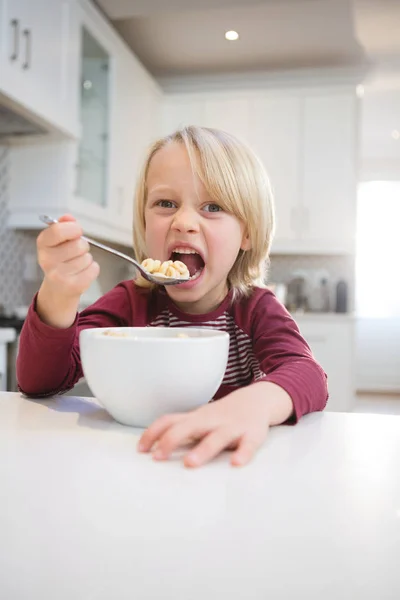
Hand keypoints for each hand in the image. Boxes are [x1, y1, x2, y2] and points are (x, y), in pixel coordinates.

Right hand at [36, 214, 99, 327]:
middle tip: (75, 253)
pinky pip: (94, 268)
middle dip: (82, 246)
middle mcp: (47, 261)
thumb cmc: (60, 260)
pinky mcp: (73, 286)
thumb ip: (64, 226)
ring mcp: (59, 275)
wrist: (57, 289)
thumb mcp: (57, 241)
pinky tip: (81, 273)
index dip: (73, 229)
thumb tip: (68, 217)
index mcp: (42, 245)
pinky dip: (92, 269)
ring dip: (86, 259)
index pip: (58, 230)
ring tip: (76, 265)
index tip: (77, 231)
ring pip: (87, 257)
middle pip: (79, 244)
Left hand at [138, 382, 292, 467]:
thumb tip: (152, 445)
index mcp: (196, 418)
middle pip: (188, 427)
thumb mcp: (199, 419)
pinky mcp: (252, 434)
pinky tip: (236, 463)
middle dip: (172, 441)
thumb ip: (180, 429)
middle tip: (157, 458)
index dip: (153, 433)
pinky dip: (243, 453)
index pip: (169, 421)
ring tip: (189, 464)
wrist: (258, 399)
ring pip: (216, 437)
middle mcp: (211, 421)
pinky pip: (248, 444)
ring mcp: (232, 427)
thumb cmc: (222, 415)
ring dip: (202, 450)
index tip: (140, 450)